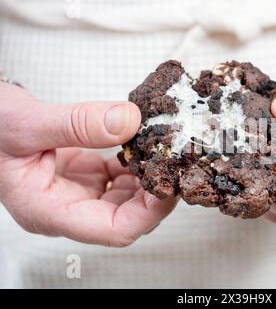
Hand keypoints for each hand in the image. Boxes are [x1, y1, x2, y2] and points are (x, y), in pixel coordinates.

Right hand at [0, 82, 176, 246]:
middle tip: (174, 163)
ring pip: (126, 199)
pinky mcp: (83, 175)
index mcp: (48, 211)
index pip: (114, 230)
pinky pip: (118, 178)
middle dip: (155, 193)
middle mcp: (66, 207)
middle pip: (127, 217)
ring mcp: (76, 192)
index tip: (171, 186)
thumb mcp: (25, 123)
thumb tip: (128, 122)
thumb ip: (77, 124)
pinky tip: (138, 145)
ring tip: (159, 150)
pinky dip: (134, 163)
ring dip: (147, 177)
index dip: (150, 213)